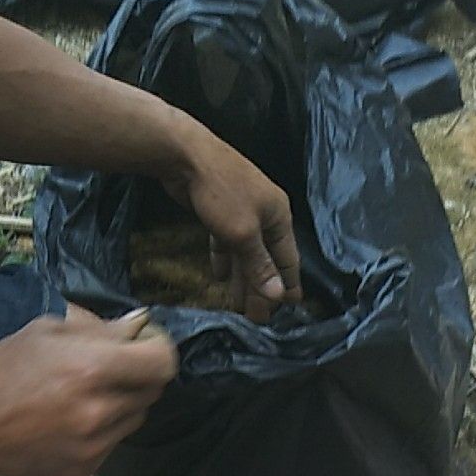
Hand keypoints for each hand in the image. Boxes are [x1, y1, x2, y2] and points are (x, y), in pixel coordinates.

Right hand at [0, 309, 177, 475]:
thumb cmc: (0, 372)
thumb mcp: (46, 331)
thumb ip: (100, 329)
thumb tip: (137, 326)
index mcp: (92, 368)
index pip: (163, 362)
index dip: (158, 348)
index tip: (147, 343)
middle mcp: (100, 410)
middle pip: (153, 390)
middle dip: (139, 373)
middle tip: (111, 365)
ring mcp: (95, 444)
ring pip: (136, 417)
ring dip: (122, 401)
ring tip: (84, 393)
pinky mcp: (87, 467)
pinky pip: (114, 441)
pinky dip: (103, 427)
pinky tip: (70, 418)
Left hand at [161, 126, 301, 321]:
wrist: (187, 155)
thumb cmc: (221, 191)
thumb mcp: (244, 233)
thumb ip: (260, 265)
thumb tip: (278, 294)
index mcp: (279, 216)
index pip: (289, 259)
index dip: (287, 285)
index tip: (289, 311)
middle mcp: (265, 214)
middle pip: (266, 259)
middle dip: (262, 289)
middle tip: (258, 319)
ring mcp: (242, 212)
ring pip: (246, 253)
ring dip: (242, 279)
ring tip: (239, 306)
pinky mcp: (220, 212)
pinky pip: (227, 242)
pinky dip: (225, 260)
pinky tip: (219, 277)